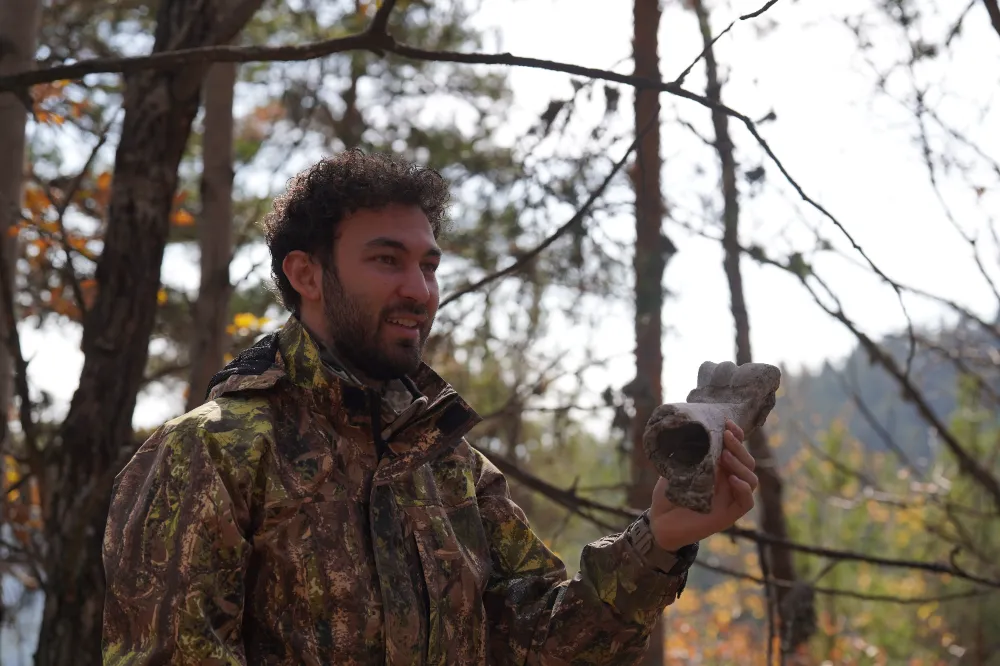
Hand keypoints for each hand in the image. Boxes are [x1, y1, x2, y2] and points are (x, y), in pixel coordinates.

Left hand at [648, 420, 756, 551]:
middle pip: (747, 462)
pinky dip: (743, 489)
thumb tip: (691, 428)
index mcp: (720, 469)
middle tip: (725, 436)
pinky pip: (746, 502)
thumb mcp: (677, 468)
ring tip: (725, 455)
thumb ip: (688, 453)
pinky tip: (732, 479)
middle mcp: (729, 481)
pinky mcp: (730, 515)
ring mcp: (731, 498)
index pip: (736, 449)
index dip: (737, 436)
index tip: (727, 423)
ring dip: (740, 464)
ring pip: (751, 479)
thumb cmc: (669, 494)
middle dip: (738, 447)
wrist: (660, 522)